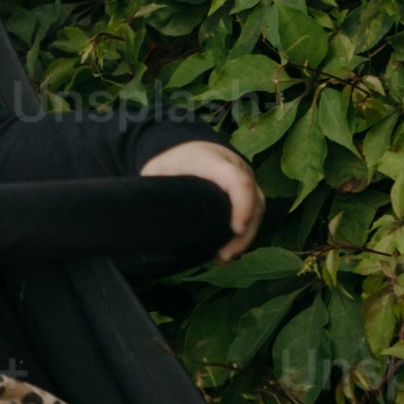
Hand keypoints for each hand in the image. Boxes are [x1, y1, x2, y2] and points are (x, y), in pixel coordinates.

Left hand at [142, 140, 262, 256]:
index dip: (242, 205)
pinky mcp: (247, 188)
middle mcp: (235, 167)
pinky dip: (246, 231)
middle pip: (254, 199)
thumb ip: (154, 190)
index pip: (238, 181)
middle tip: (224, 256)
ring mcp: (245, 176)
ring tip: (225, 257)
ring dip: (246, 236)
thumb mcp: (157, 171)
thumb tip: (144, 220)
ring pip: (258, 208)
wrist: (184, 145)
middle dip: (244, 232)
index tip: (235, 229)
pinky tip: (230, 250)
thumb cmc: (169, 161)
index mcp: (212, 160)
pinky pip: (255, 210)